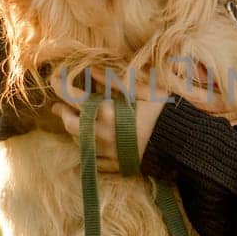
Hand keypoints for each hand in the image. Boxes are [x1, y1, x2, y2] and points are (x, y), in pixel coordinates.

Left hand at [49, 65, 232, 173]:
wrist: (182, 144)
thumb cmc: (164, 112)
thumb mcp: (141, 90)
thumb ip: (113, 80)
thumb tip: (91, 69)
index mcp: (105, 111)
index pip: (72, 96)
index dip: (60, 86)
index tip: (54, 79)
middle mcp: (100, 133)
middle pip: (70, 123)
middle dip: (63, 113)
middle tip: (59, 107)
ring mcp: (107, 152)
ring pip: (80, 143)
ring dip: (74, 131)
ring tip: (74, 124)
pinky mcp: (116, 166)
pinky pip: (94, 164)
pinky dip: (87, 157)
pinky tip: (84, 155)